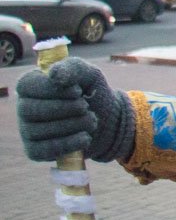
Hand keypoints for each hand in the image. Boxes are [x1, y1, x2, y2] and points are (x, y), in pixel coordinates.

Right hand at [17, 58, 133, 162]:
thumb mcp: (88, 74)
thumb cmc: (91, 92)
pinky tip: (85, 138)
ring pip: (38, 131)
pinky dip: (67, 144)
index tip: (77, 91)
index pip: (26, 86)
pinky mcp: (35, 150)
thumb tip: (53, 74)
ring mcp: (27, 130)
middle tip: (86, 107)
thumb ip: (72, 68)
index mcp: (32, 84)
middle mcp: (24, 107)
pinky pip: (42, 150)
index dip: (51, 89)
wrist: (107, 119)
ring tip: (91, 120)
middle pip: (30, 110)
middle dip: (64, 109)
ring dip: (71, 125)